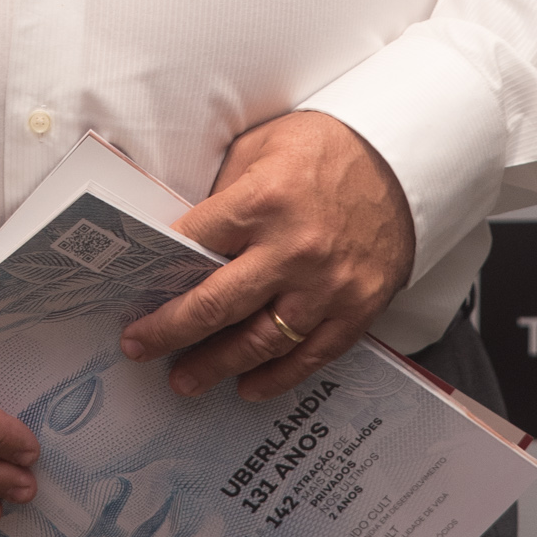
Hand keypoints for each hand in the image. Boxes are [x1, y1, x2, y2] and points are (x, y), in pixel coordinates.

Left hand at [119, 112, 414, 405]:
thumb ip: (224, 196)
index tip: (133, 293)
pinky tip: (248, 386)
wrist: (402, 160)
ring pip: (259, 341)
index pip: (192, 245)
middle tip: (139, 348)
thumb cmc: (324, 149)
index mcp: (263, 201)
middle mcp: (293, 249)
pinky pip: (309, 356)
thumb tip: (183, 240)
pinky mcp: (356, 308)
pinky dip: (275, 378)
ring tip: (185, 379)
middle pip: (215, 305)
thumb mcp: (260, 149)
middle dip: (169, 331)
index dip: (156, 271)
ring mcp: (327, 285)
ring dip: (215, 365)